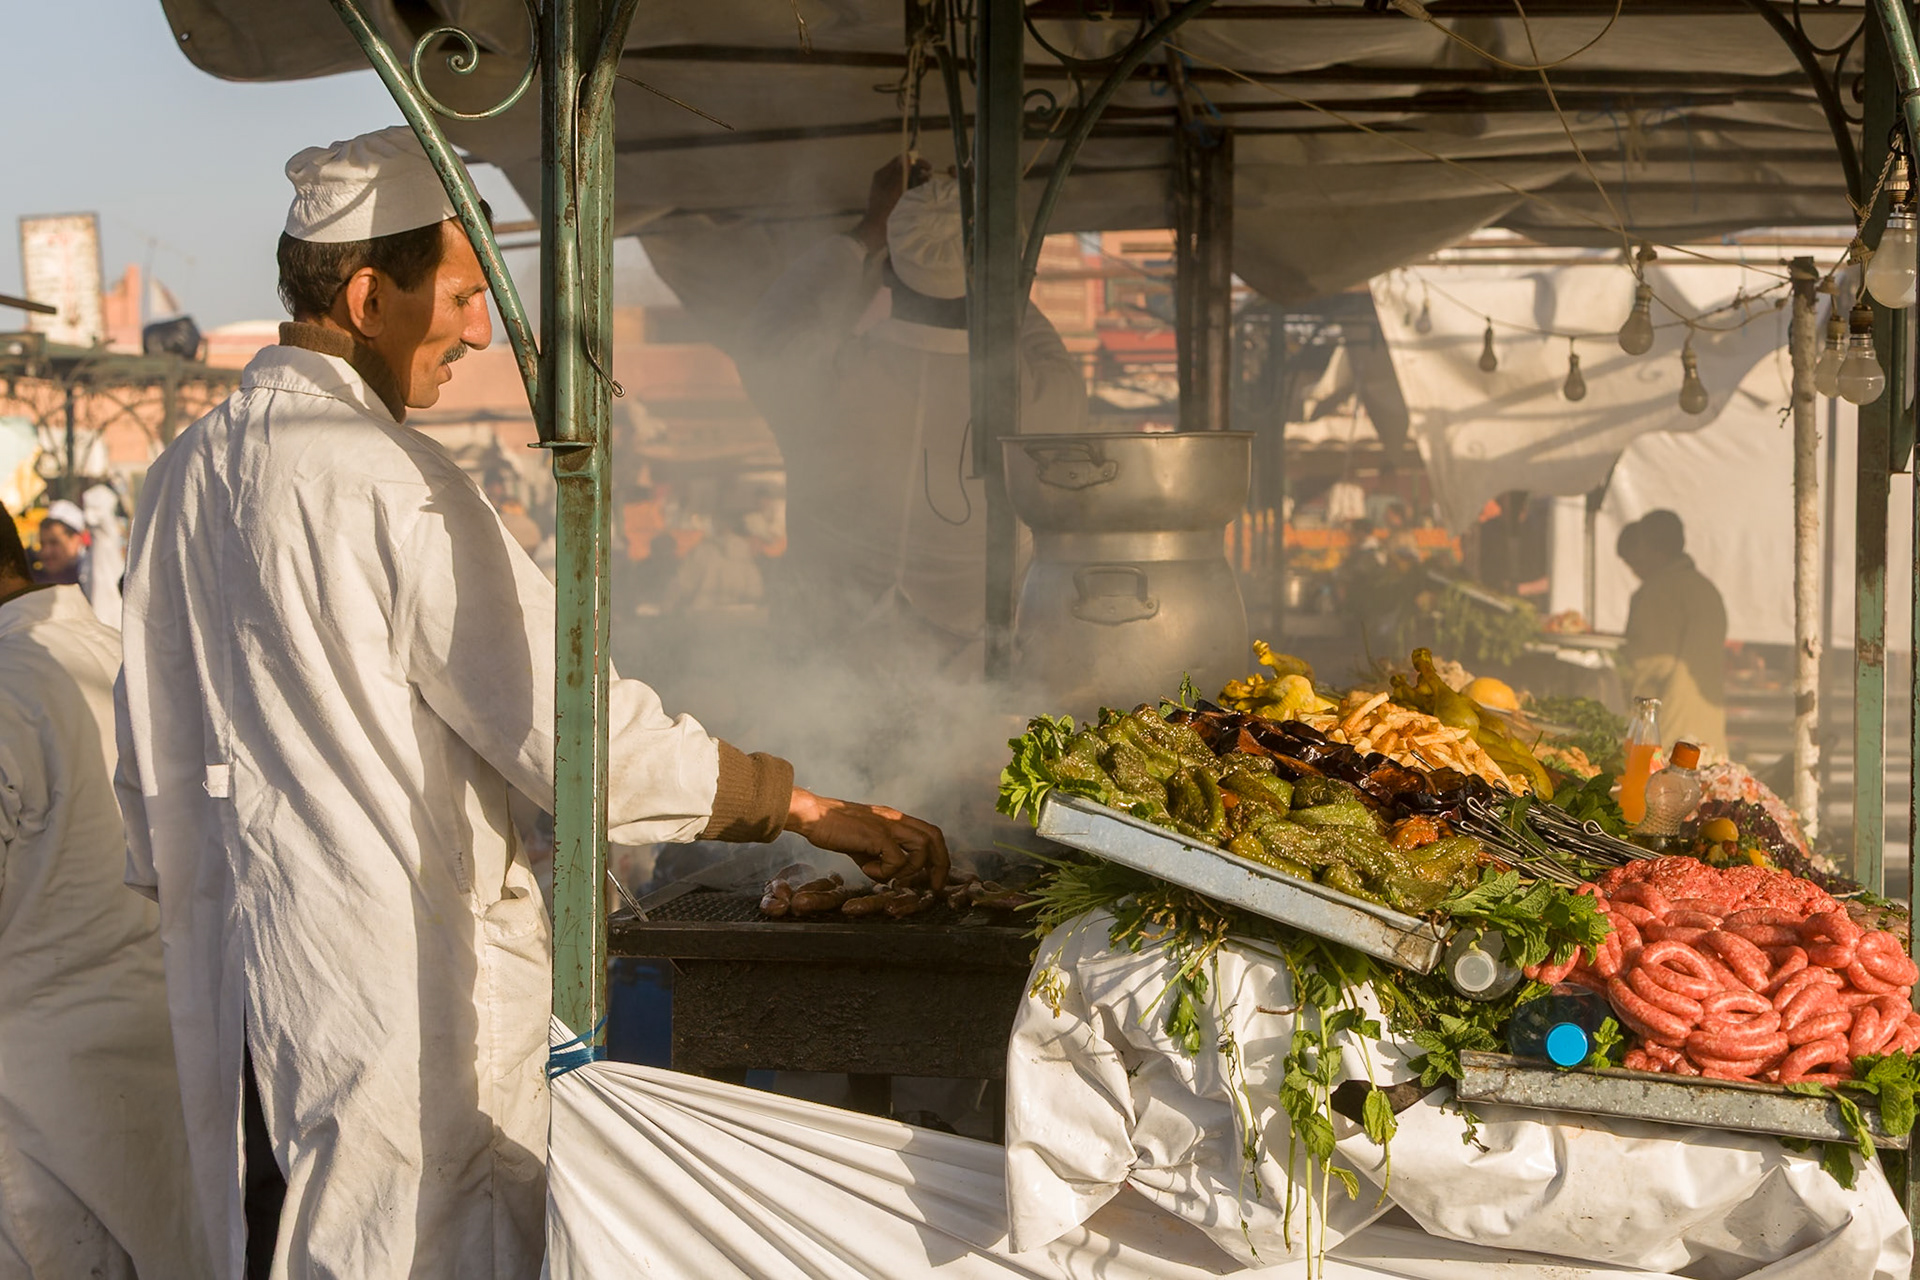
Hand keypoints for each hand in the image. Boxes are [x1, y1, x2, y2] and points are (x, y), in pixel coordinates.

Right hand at [785, 787, 949, 888]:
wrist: (813, 816)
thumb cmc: (833, 829)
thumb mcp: (863, 845)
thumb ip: (878, 857)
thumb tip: (886, 876)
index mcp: (895, 819)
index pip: (929, 833)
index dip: (938, 856)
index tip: (934, 878)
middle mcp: (896, 819)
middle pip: (934, 837)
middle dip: (940, 864)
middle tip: (934, 887)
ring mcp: (887, 824)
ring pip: (922, 846)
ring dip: (911, 868)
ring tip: (889, 875)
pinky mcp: (876, 835)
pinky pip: (896, 858)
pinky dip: (885, 871)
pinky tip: (866, 868)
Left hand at [853, 155, 932, 252]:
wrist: (876, 230)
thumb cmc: (884, 208)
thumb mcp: (893, 189)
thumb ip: (900, 173)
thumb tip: (907, 157)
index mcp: (883, 174)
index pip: (900, 160)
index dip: (914, 161)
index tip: (926, 167)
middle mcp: (886, 179)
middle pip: (905, 170)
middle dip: (918, 171)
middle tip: (928, 177)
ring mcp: (890, 189)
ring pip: (906, 180)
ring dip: (917, 180)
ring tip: (926, 185)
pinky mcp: (894, 199)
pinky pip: (906, 190)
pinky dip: (914, 189)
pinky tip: (921, 193)